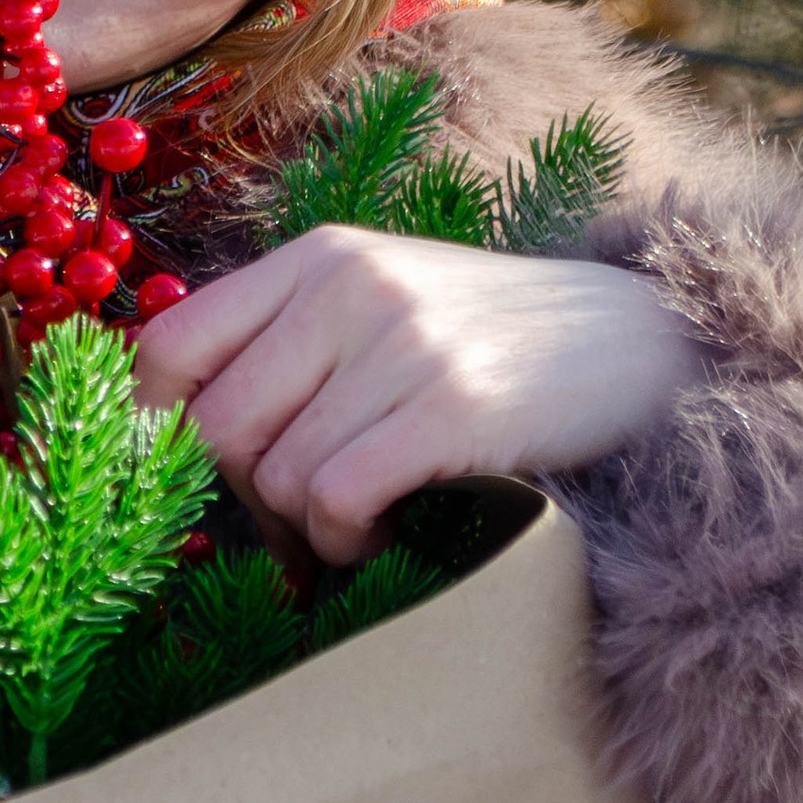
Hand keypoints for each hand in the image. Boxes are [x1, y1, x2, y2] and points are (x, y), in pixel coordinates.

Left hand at [133, 225, 703, 565]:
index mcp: (319, 258)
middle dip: (244, 504)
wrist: (652, 347)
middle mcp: (349, 285)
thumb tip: (178, 448)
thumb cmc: (501, 350)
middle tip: (299, 533)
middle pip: (215, 428)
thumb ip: (293, 352)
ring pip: (273, 478)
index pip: (170, 344)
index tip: (179, 484)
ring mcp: (402, 342)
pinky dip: (348, 544)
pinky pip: (334, 501)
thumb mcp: (390, 312)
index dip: (150, 429)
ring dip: (305, 534)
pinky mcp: (452, 407)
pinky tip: (393, 535)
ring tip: (364, 526)